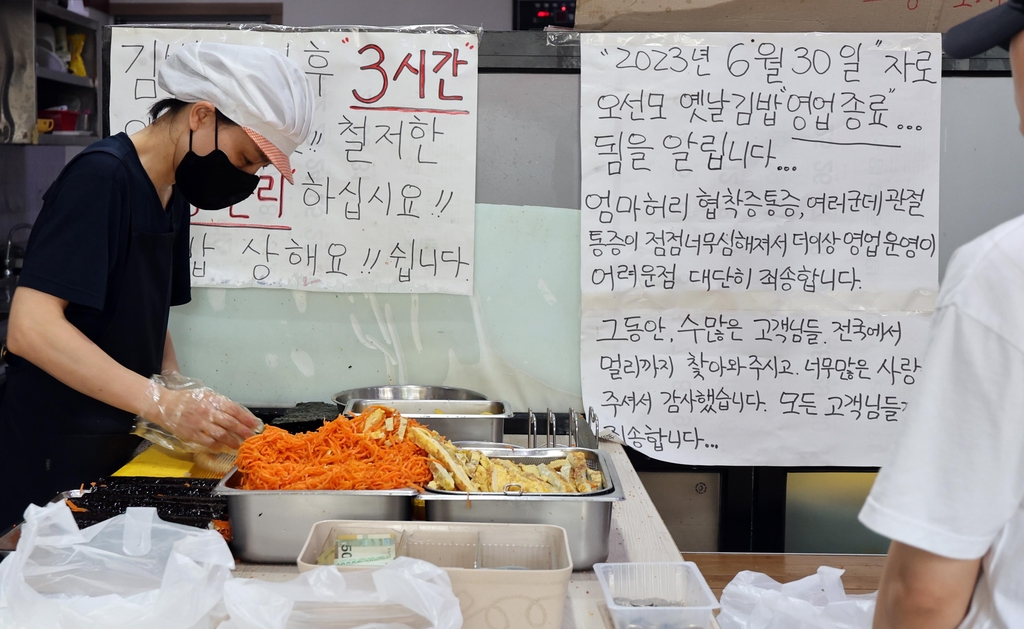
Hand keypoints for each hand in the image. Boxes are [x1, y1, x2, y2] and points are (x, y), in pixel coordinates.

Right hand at [141, 381, 260, 450]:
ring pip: (222, 434)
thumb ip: (220, 403)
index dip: (247, 418)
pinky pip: (208, 442)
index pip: (235, 410)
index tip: (256, 424)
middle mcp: (208, 412)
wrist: (164, 405)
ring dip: (233, 441)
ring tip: (239, 445)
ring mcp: (200, 424)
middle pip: (231, 423)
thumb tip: (236, 412)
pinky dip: (217, 446)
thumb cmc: (186, 399)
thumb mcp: (205, 395)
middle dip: (244, 431)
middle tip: (252, 437)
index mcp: (213, 400)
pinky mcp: (192, 434)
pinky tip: (223, 448)